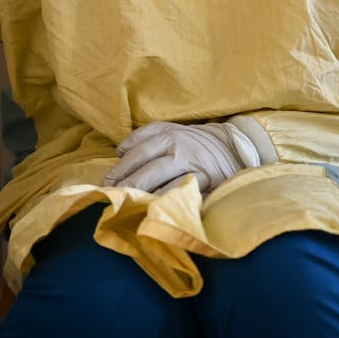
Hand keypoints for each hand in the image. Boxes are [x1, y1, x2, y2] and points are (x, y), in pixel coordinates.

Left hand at [104, 121, 260, 193]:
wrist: (232, 147)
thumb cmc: (193, 142)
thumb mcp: (171, 131)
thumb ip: (144, 137)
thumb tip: (119, 152)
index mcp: (166, 134)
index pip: (135, 151)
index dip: (119, 168)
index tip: (106, 182)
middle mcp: (177, 145)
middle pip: (143, 165)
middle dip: (124, 182)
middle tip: (111, 195)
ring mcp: (191, 162)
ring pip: (158, 178)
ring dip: (139, 191)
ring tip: (126, 203)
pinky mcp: (205, 177)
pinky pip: (178, 190)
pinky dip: (163, 198)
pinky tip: (151, 206)